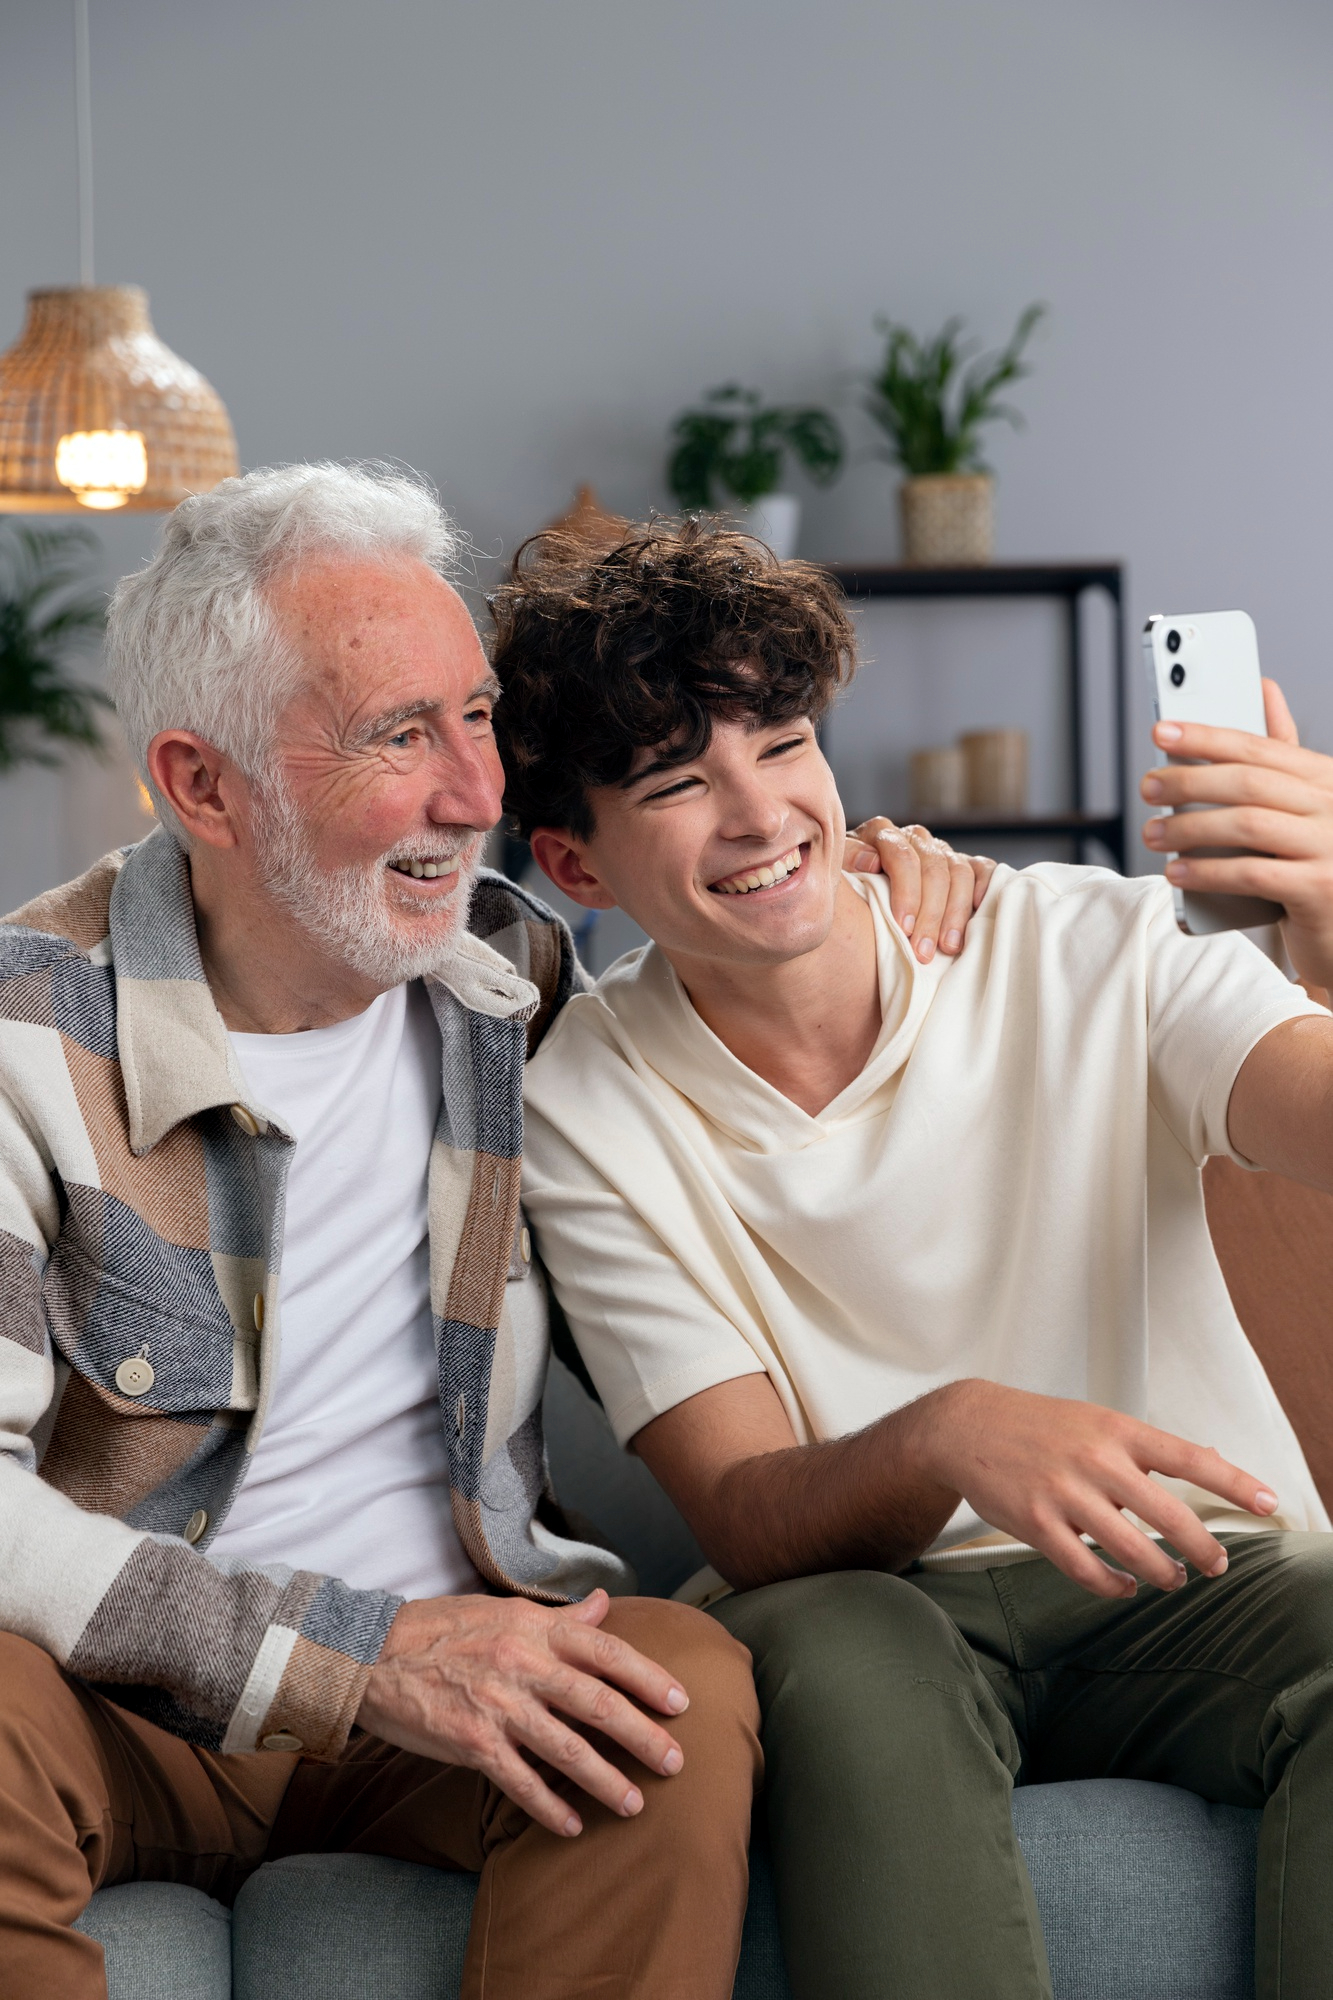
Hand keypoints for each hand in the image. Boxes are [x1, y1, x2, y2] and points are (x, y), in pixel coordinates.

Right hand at [357, 1589, 688, 1837]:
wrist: (371, 1654)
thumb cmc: (441, 1628)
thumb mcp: (503, 1609)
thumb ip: (557, 1617)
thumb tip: (603, 1606)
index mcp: (535, 1628)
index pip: (606, 1651)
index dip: (648, 1678)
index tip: (681, 1702)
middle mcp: (523, 1664)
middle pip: (598, 1703)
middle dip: (642, 1736)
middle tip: (676, 1762)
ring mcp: (498, 1706)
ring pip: (567, 1748)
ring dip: (606, 1780)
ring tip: (635, 1803)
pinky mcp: (471, 1743)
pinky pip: (519, 1782)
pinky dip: (548, 1807)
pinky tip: (572, 1826)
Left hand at [844, 817, 996, 962]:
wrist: (856, 908)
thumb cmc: (847, 896)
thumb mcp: (839, 879)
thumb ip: (847, 864)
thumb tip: (872, 862)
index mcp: (881, 834)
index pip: (902, 856)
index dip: (906, 892)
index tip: (903, 928)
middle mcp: (914, 838)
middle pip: (933, 868)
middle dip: (930, 913)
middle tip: (924, 950)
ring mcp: (940, 850)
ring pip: (958, 871)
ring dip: (955, 912)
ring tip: (948, 948)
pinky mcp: (964, 865)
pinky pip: (982, 868)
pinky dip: (985, 886)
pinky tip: (979, 909)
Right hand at [920, 1380, 1278, 1598]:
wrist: (967, 1427)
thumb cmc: (1039, 1425)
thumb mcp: (1097, 1420)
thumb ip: (1147, 1445)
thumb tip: (1208, 1455)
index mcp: (1117, 1431)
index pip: (1190, 1458)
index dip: (1235, 1482)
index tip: (1268, 1502)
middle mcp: (1097, 1461)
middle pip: (1171, 1516)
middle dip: (1203, 1549)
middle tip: (1215, 1564)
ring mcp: (1065, 1494)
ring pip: (1133, 1551)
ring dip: (1163, 1573)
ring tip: (1171, 1578)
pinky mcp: (1037, 1524)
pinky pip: (1087, 1570)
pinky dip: (1114, 1586)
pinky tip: (1125, 1585)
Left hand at [1141, 679, 1332, 989]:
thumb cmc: (1313, 863)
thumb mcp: (1304, 806)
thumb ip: (1282, 755)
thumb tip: (1263, 688)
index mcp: (1326, 779)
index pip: (1260, 747)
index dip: (1208, 737)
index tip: (1162, 731)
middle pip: (1249, 782)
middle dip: (1190, 780)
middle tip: (1148, 787)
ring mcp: (1330, 848)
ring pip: (1247, 825)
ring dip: (1190, 827)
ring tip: (1153, 833)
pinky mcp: (1318, 889)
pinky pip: (1252, 874)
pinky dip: (1208, 871)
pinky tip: (1177, 872)